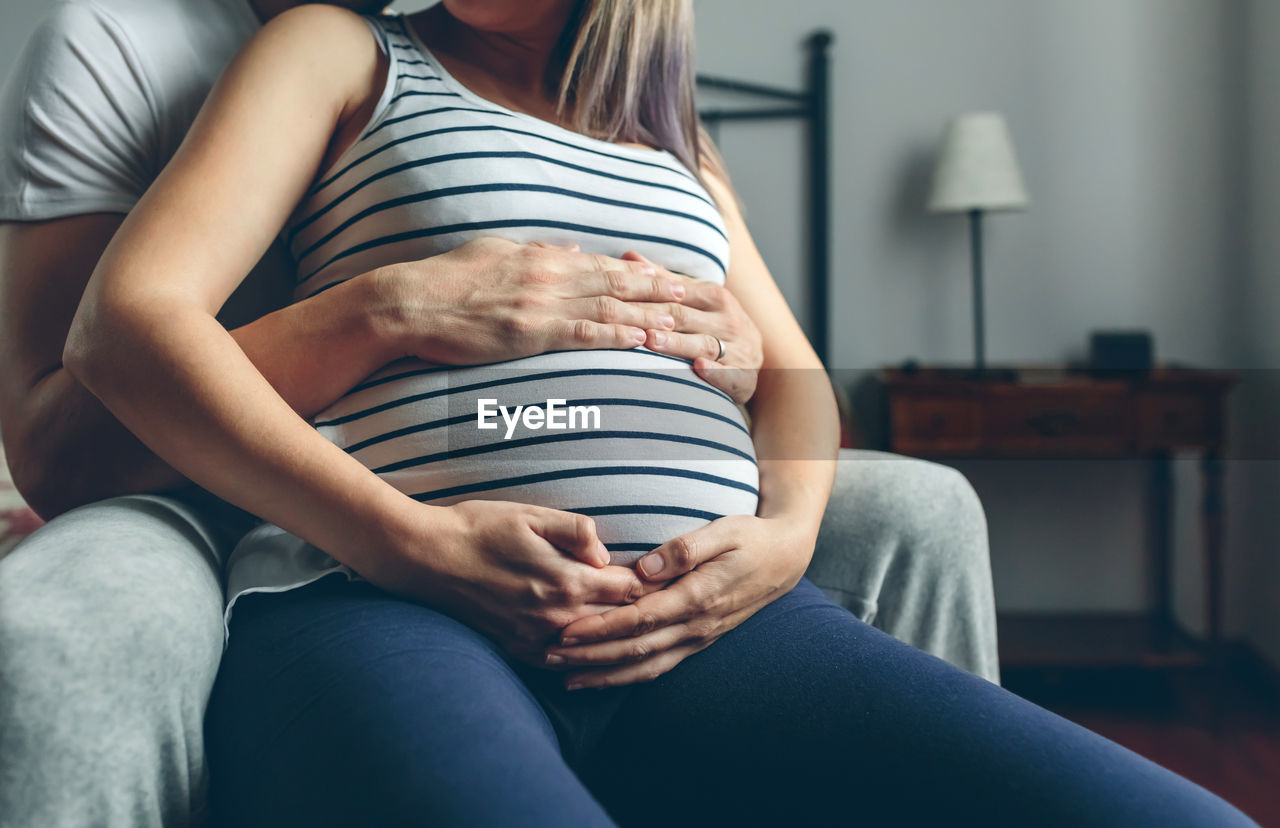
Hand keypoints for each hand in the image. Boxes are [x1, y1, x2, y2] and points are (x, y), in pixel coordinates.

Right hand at [368, 237, 688, 365]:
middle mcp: (549, 275)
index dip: (638, 271)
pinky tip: (642, 341)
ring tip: (680, 319)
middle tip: (692, 292)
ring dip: (648, 313)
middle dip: (657, 288)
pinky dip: (618, 337)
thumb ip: (535, 252)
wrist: (410, 303)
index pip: (601, 264)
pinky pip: (585, 335)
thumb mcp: (494, 252)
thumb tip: (567, 250)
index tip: (667, 274)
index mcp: (541, 257)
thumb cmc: (446, 280)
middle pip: (615, 282)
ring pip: (609, 308)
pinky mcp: (531, 332)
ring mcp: (542, 304)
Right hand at [376, 499, 668, 665]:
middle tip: (659, 601)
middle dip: (636, 609)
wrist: (424, 557)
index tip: (661, 575)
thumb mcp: (530, 515)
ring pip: (591, 643)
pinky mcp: (515, 647)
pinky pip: (559, 659)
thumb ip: (575, 531)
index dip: (647, 581)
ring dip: (611, 633)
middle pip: (615, 620)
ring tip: (632, 624)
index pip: (627, 590)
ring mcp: (534, 637)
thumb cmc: (477, 527)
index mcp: (565, 581)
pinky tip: (590, 644)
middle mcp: (554, 617)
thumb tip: (605, 554)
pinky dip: (579, 652)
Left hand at [540, 515, 813, 688]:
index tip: (567, 630)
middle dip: (590, 656)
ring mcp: (698, 637)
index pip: (641, 619)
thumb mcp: (722, 530)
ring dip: (604, 675)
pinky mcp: (697, 641)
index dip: (602, 628)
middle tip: (549, 657)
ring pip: (645, 666)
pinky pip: (659, 666)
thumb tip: (646, 568)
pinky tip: (602, 678)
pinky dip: (627, 676)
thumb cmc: (749, 538)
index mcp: (698, 596)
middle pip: (636, 649)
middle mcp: (696, 625)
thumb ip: (684, 548)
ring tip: (566, 679)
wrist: (784, 559)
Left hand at [620, 251, 762, 404]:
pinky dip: (714, 372)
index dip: (646, 294)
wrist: (755, 356)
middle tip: (625, 319)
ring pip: (703, 344)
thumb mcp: (697, 297)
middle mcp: (728, 320)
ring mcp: (737, 349)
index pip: (676, 294)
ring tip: (651, 341)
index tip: (617, 296)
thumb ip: (664, 281)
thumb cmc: (716, 322)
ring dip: (677, 344)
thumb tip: (629, 256)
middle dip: (655, 318)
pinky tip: (698, 368)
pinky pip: (728, 374)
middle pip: (685, 318)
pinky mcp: (743, 376)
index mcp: (715, 296)